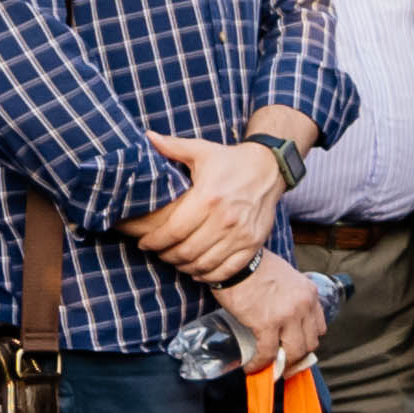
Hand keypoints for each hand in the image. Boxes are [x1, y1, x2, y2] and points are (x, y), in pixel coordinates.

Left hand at [133, 136, 286, 282]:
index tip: (144, 243)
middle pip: (186, 251)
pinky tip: (197, 270)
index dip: (154, 242)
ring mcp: (241, 234)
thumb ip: (172, 147)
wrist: (269, 168)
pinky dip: (209, 275)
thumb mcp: (201, 150)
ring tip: (175, 260)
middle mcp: (225, 219)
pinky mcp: (253, 243)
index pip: (173, 231)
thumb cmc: (230, 160)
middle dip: (166, 255)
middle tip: (158, 252)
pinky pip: (227, 270)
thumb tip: (147, 137)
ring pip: (204, 263)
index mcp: (208, 197)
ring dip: (185, 266)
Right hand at [219, 251, 331, 372]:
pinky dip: (259, 364)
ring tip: (269, 368)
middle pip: (310, 343)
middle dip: (296, 357)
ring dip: (282, 365)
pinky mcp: (266, 323)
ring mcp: (287, 315)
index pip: (319, 327)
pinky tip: (251, 367)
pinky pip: (267, 353)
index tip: (295, 346)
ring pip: (293, 352)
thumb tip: (282, 313)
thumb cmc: (254, 265)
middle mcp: (303, 305)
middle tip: (283, 363)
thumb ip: (291, 295)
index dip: (307, 340)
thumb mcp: (285, 276)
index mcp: (309, 293)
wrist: (235, 260)